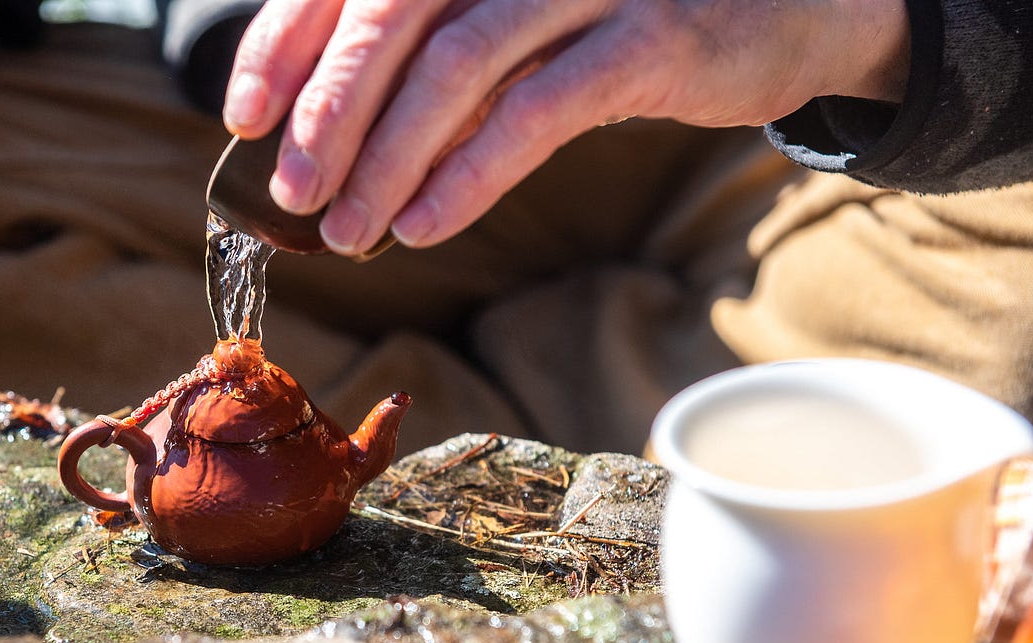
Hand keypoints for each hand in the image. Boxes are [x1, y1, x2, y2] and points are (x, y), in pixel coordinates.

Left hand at [222, 0, 910, 255]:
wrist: (785, 1)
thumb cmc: (626, 17)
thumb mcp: (521, 17)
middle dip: (328, 110)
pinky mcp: (650, 36)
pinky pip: (537, 110)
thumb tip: (334, 133)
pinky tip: (423, 224)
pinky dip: (469, 174)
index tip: (246, 115)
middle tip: (293, 188)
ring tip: (350, 229)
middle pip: (391, 13)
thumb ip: (439, 50)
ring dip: (388, 158)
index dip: (284, 41)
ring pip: (457, 65)